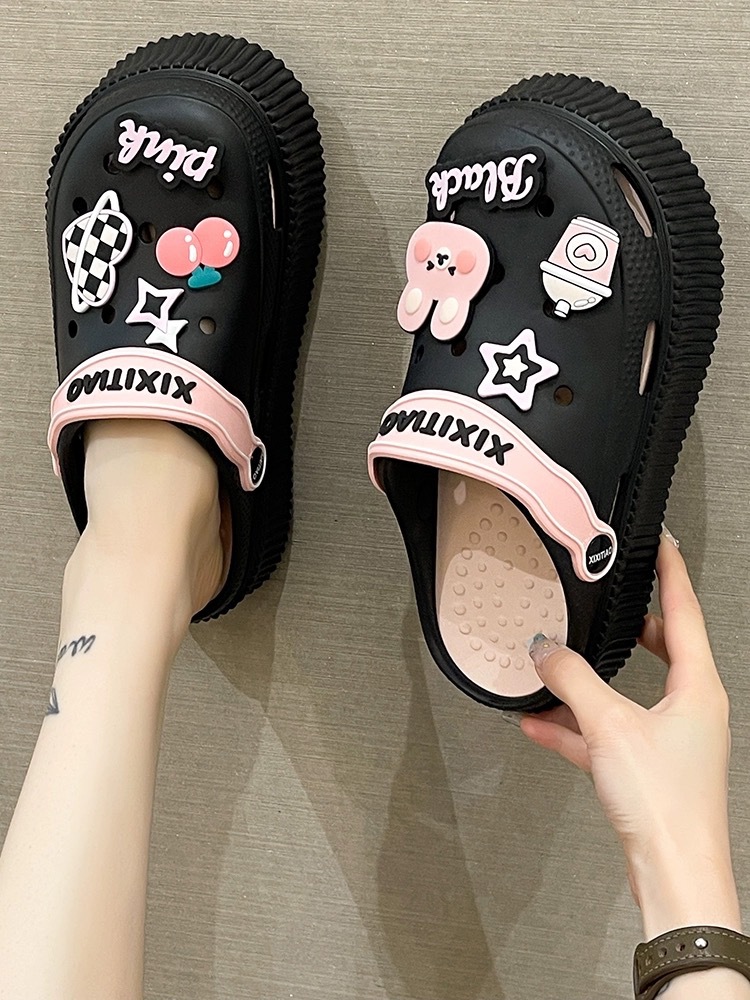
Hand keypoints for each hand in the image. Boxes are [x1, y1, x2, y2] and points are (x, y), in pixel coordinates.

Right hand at [521, 535, 739, 937]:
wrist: (674, 875)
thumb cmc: (667, 805)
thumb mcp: (609, 726)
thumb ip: (572, 679)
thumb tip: (545, 648)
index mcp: (698, 687)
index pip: (684, 610)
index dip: (671, 572)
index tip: (662, 543)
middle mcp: (691, 709)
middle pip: (662, 648)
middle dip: (632, 625)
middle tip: (614, 598)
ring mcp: (672, 740)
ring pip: (628, 693)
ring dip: (589, 682)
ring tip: (553, 665)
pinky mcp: (648, 769)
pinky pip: (607, 733)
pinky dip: (576, 725)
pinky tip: (541, 723)